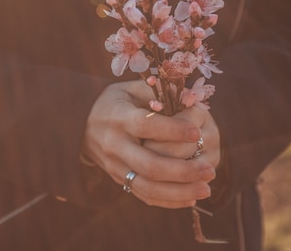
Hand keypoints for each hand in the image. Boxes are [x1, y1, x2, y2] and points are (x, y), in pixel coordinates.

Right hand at [82, 80, 216, 208]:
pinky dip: (169, 201)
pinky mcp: (119, 180)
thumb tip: (189, 100)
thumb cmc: (114, 102)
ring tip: (206, 188)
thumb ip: (157, 93)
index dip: (172, 130)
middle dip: (183, 170)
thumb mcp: (130, 89)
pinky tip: (191, 198)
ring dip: (180, 191)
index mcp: (119, 118)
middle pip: (150, 165)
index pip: (146, 127)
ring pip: (148, 187)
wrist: (80, 124)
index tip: (196, 131)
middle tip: (210, 169)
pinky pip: (144, 196)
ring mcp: (116, 166)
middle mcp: (115, 145)